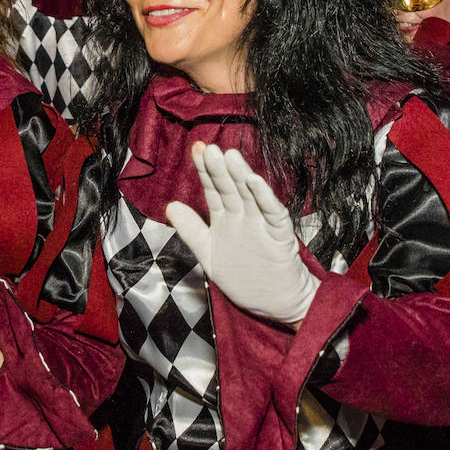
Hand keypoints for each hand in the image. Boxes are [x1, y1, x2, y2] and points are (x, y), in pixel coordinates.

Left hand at [165, 143, 318, 325]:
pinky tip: (254, 182)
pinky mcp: (279, 235)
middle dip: (219, 169)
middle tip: (209, 148)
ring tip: (230, 157)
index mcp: (227, 218)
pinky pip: (271, 213)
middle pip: (230, 188)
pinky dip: (264, 197)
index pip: (213, 190)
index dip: (205, 172)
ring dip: (240, 176)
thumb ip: (191, 230)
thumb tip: (170, 207)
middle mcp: (244, 216)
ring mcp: (262, 224)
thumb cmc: (244, 277)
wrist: (276, 301)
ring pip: (250, 195)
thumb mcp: (209, 254)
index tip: (196, 150)